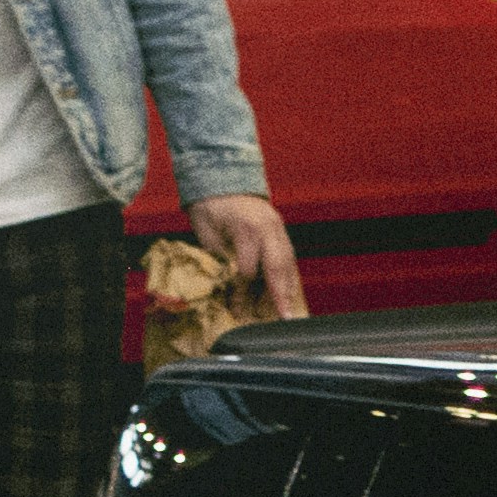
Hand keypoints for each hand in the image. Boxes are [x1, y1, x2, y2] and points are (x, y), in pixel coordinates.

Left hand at [184, 191, 306, 323]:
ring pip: (288, 262)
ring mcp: (278, 228)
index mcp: (246, 229)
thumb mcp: (206, 233)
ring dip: (290, 287)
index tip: (237, 310)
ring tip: (290, 309)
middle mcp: (268, 229)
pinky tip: (290, 290)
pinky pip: (289, 256)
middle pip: (278, 267)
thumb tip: (227, 287)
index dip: (242, 292)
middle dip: (281, 295)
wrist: (221, 178)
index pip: (248, 270)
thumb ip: (219, 259)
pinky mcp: (281, 230)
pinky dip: (290, 274)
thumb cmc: (210, 205)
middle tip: (286, 317)